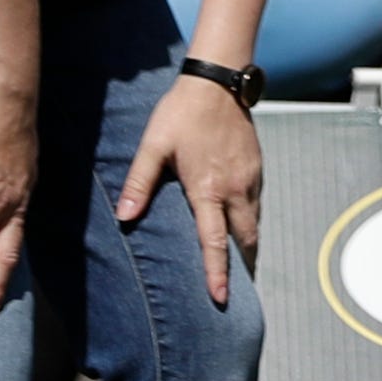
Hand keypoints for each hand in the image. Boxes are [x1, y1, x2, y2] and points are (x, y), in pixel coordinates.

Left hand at [116, 72, 262, 308]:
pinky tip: (241, 228)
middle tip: (236, 293)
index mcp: (208, 189)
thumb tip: (125, 216)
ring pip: (254, 224)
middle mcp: (235, 189)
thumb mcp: (154, 146)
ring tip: (241, 268)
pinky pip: (256, 205)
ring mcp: (250, 178)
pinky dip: (250, 223)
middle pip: (245, 240)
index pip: (215, 241)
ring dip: (248, 247)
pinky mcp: (256, 168)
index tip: (220, 298)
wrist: (217, 81)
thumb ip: (139, 183)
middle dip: (242, 268)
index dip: (218, 272)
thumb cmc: (181, 114)